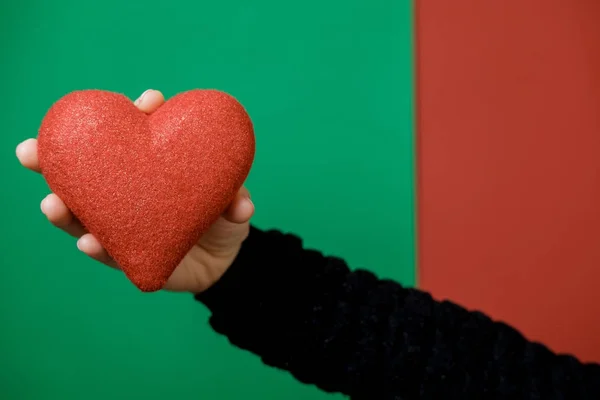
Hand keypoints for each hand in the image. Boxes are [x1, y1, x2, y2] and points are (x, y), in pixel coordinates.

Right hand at [16, 89, 253, 292]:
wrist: (224, 260)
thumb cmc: (220, 218)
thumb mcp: (233, 205)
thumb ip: (235, 202)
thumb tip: (240, 207)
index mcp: (150, 165)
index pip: (138, 134)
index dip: (138, 113)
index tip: (146, 102)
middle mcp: (127, 190)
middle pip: (87, 172)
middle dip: (55, 160)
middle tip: (30, 152)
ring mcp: (122, 223)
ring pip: (84, 214)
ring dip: (64, 210)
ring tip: (52, 204)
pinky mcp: (128, 255)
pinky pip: (109, 252)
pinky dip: (98, 247)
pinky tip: (88, 242)